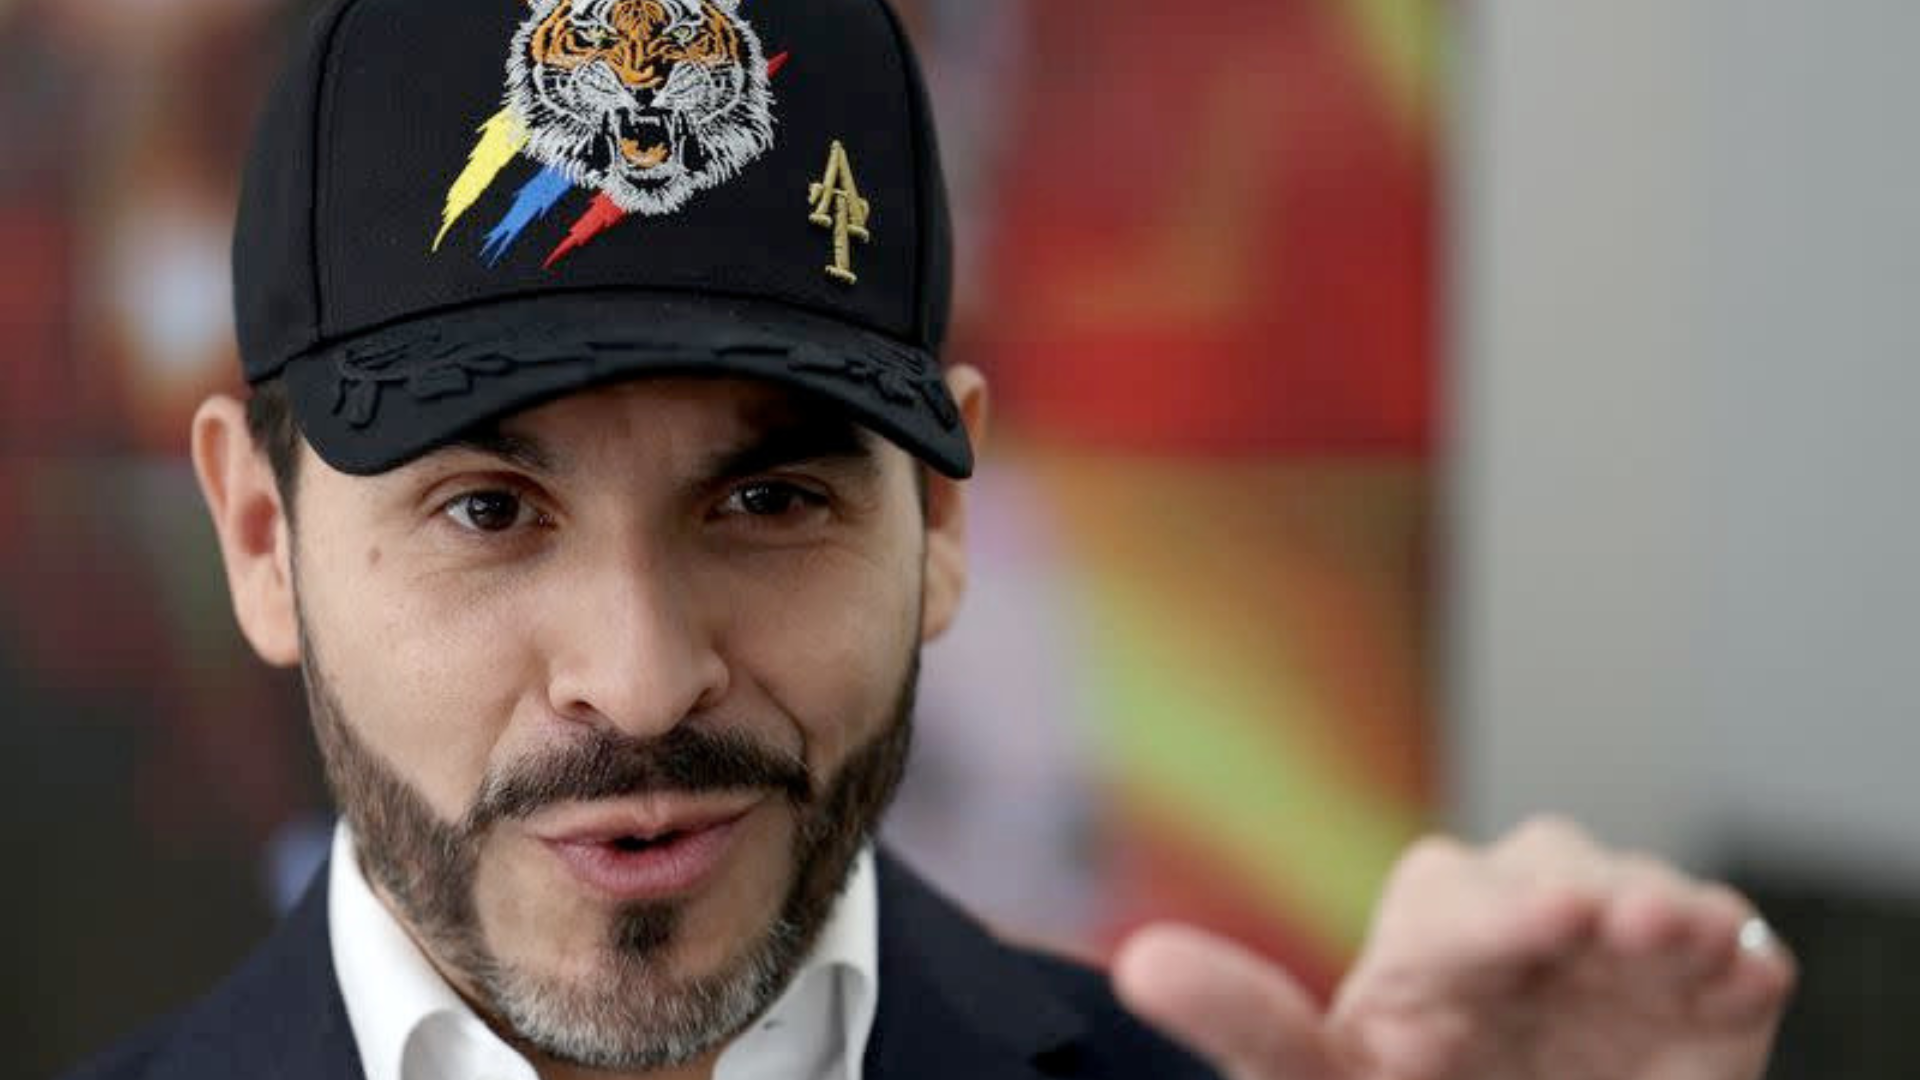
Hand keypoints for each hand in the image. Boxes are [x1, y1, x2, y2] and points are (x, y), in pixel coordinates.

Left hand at [1112, 817, 1794, 1079]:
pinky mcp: (1701, 990)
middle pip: (1549, 870)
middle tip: (1603, 920)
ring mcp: (1613, 956)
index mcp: (1425, 950)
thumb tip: (1139, 964)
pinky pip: (1727, 946)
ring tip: (1667, 934)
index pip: (1451, 903)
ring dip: (1660, 904)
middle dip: (1576, 889)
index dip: (1492, 912)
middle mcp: (1521, 931)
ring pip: (1640, 890)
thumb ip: (1249, 1026)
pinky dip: (1734, 953)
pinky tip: (1736, 970)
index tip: (1539, 923)